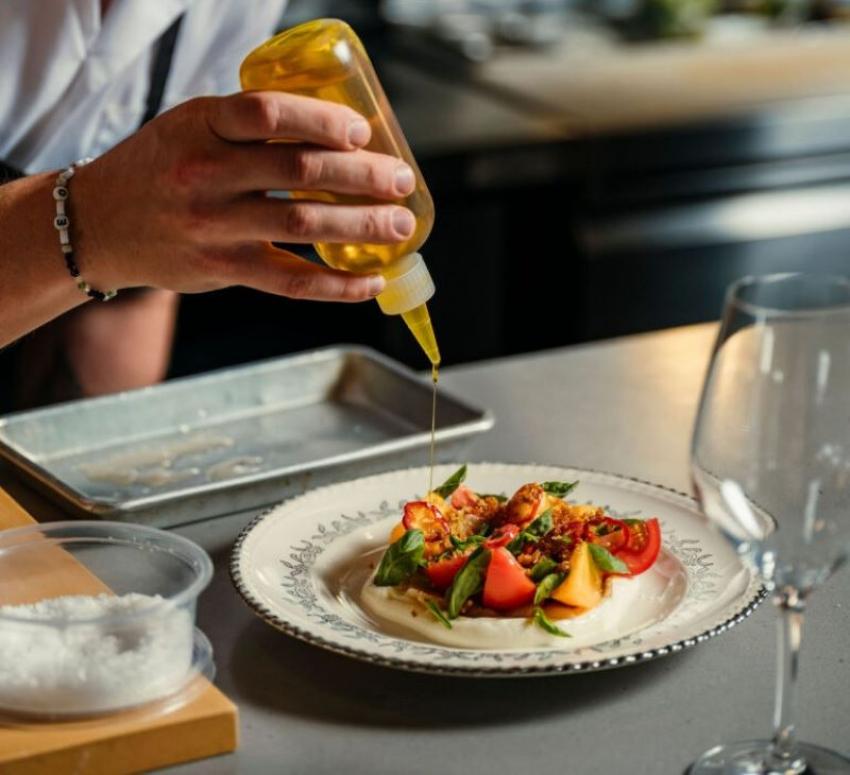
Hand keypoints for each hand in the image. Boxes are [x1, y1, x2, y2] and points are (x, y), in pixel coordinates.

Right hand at [73, 91, 418, 300]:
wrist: (100, 223)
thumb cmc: (160, 168)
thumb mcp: (192, 126)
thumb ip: (249, 128)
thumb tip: (334, 135)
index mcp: (201, 125)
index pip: (268, 113)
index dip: (322, 121)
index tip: (361, 132)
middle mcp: (205, 174)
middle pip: (299, 170)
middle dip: (362, 176)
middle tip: (401, 181)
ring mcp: (214, 226)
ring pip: (302, 224)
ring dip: (361, 226)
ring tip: (401, 227)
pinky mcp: (222, 269)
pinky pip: (291, 282)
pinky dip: (337, 284)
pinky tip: (370, 281)